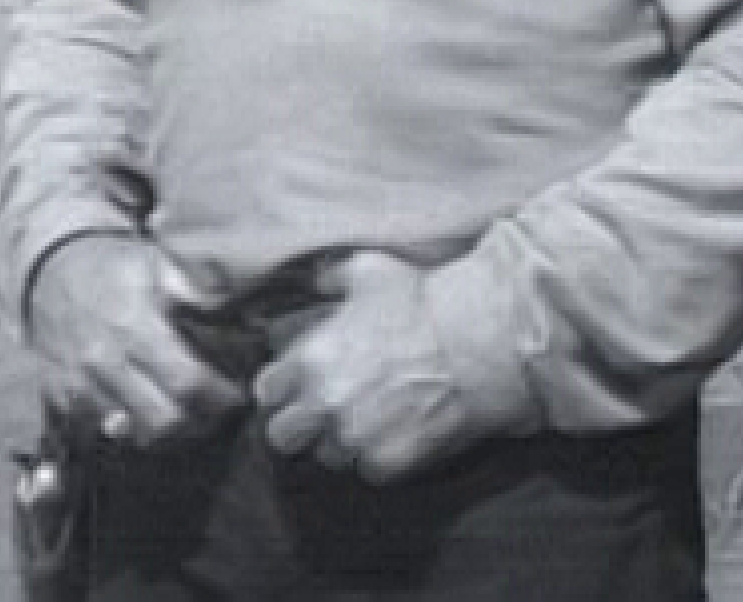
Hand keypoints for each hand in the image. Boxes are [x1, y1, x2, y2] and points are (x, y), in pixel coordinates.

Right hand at [25, 235, 245, 446]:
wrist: (48, 270)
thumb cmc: (113, 267)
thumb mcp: (158, 265)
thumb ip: (199, 294)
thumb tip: (249, 320)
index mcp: (133, 326)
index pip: (187, 382)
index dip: (220, 397)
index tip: (236, 395)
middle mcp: (103, 361)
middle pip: (164, 422)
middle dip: (198, 423)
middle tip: (214, 411)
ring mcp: (78, 383)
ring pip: (134, 434)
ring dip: (165, 431)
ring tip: (183, 413)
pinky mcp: (60, 396)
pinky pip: (101, 431)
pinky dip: (127, 429)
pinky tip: (143, 410)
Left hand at [251, 251, 496, 482]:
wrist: (475, 346)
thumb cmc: (422, 302)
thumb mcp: (367, 270)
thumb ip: (330, 278)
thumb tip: (317, 281)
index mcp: (309, 358)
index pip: (266, 391)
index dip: (279, 390)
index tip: (294, 388)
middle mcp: (322, 402)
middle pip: (282, 436)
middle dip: (297, 426)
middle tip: (320, 415)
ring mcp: (354, 437)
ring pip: (325, 457)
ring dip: (337, 443)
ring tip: (363, 423)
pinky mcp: (386, 463)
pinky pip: (366, 472)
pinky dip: (374, 459)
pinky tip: (392, 435)